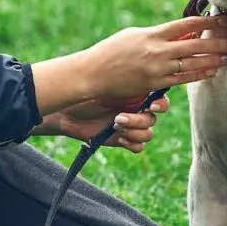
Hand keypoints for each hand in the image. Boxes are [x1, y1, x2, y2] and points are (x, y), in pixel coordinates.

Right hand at [30, 15, 226, 116]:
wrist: (93, 74)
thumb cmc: (112, 51)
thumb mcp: (134, 35)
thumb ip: (158, 34)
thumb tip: (181, 32)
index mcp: (152, 34)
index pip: (185, 24)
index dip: (206, 22)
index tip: (221, 20)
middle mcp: (158, 51)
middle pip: (195, 45)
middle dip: (218, 43)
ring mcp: (158, 69)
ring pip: (193, 63)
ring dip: (214, 59)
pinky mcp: (156, 84)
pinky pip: (183, 79)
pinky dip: (199, 73)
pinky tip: (212, 71)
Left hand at [33, 96, 170, 152]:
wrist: (66, 112)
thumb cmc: (84, 93)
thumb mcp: (106, 84)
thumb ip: (126, 83)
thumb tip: (147, 79)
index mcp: (137, 94)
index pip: (160, 100)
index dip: (161, 105)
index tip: (151, 106)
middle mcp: (136, 109)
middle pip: (153, 119)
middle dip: (139, 120)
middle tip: (119, 118)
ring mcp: (130, 126)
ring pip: (148, 134)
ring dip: (134, 132)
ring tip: (115, 126)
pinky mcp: (122, 140)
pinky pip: (139, 146)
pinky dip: (132, 143)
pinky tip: (119, 138)